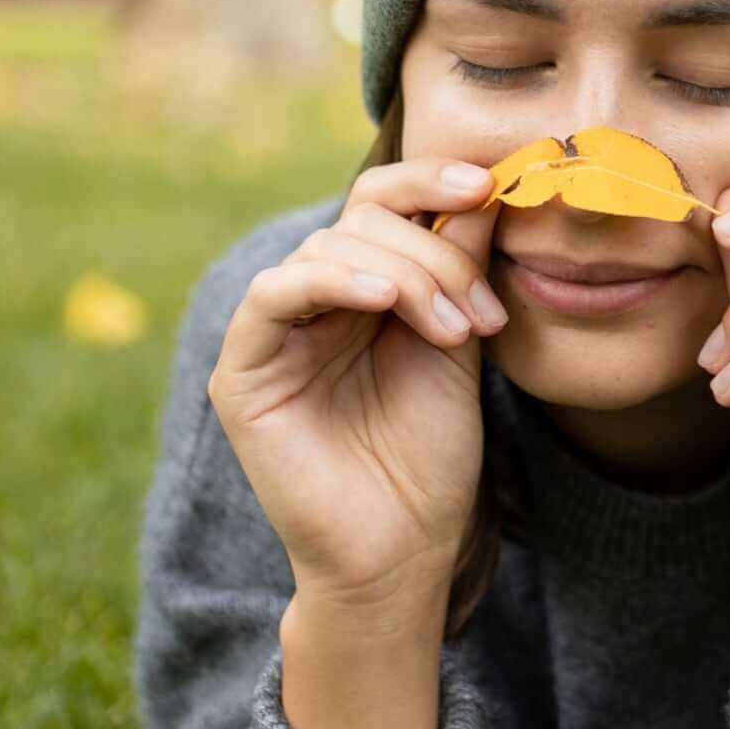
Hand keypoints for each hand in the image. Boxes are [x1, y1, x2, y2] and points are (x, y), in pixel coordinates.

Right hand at [205, 156, 509, 612]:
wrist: (404, 548)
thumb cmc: (432, 453)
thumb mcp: (460, 339)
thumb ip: (462, 263)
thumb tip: (487, 182)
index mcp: (365, 285)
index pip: (385, 200)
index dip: (431, 180)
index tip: (488, 184)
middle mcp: (316, 298)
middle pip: (365, 217)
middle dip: (437, 252)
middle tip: (480, 315)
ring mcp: (275, 332)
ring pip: (330, 247)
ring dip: (407, 275)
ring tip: (453, 332)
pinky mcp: (242, 371)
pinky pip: (274, 295)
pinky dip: (331, 281)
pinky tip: (381, 300)